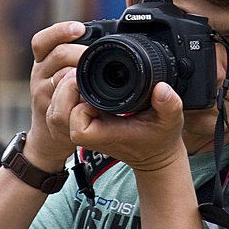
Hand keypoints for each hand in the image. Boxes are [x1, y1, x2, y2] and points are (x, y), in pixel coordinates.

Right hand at [28, 21, 88, 167]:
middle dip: (81, 52)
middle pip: (57, 54)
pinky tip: (91, 96)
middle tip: (97, 55)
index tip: (79, 28)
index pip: (42, 40)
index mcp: (43, 61)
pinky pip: (64, 103)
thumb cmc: (64, 100)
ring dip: (82, 74)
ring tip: (95, 75)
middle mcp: (39, 75)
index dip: (60, 31)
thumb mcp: (63, 74)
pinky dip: (80, 97)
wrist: (49, 137)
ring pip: (62, 77)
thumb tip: (107, 37)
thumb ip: (76, 57)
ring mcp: (43, 95)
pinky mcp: (50, 114)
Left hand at [69, 81, 186, 172]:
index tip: (92, 92)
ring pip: (57, 109)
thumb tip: (161, 88)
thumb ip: (168, 105)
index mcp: (105, 134)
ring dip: (64, 89)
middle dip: (65, 90)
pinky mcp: (86, 120)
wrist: (156, 154)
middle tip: (80, 74)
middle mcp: (90, 132)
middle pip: (59, 113)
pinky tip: (82, 81)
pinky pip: (64, 106)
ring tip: (80, 76)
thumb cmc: (161, 139)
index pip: (75, 123)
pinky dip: (68, 92)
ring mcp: (85, 127)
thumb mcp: (171, 120)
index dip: (79, 106)